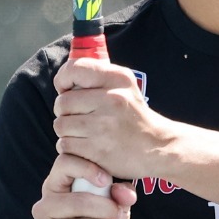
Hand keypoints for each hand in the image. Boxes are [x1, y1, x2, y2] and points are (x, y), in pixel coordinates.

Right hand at [33, 153, 136, 218]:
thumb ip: (120, 195)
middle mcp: (44, 206)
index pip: (64, 163)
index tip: (107, 180)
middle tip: (121, 218)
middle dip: (108, 210)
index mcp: (55, 186)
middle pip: (80, 201)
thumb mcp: (110, 207)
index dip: (87, 167)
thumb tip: (126, 194)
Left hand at [53, 58, 174, 180]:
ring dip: (66, 131)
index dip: (62, 80)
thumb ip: (97, 77)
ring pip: (60, 125)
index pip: (73, 69)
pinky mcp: (98, 150)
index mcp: (117, 79)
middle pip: (62, 102)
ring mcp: (104, 126)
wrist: (158, 147)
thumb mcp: (124, 86)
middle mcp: (112, 99)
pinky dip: (70, 147)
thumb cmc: (133, 116)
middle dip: (65, 111)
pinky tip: (84, 147)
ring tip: (82, 133)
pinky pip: (65, 145)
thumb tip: (63, 79)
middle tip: (78, 117)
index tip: (67, 90)